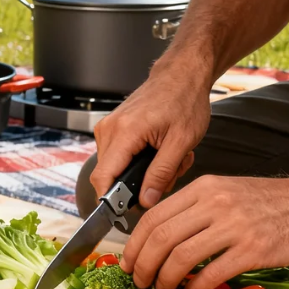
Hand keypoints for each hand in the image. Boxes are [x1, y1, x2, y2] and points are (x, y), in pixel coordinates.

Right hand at [90, 59, 211, 207]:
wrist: (181, 75)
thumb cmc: (184, 101)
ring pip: (115, 167)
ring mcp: (108, 127)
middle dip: (137, 184)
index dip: (110, 200)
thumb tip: (146, 200)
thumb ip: (162, 173)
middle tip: (170, 174)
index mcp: (125, 132)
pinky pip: (118, 155)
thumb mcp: (181, 142)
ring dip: (141, 172)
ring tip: (168, 158)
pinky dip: (138, 160)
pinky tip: (159, 151)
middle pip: (110, 175)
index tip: (125, 213)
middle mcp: (109, 129)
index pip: (104, 177)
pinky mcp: (112, 127)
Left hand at [119, 172, 288, 288]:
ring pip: (181, 256)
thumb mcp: (225, 191)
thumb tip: (162, 237)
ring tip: (164, 288)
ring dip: (166, 279)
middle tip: (140, 280)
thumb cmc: (271, 201)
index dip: (134, 244)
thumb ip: (194, 209)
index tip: (129, 261)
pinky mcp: (254, 249)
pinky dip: (196, 287)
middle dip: (143, 264)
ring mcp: (234, 226)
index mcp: (203, 188)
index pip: (153, 217)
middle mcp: (214, 203)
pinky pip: (212, 272)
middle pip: (160, 237)